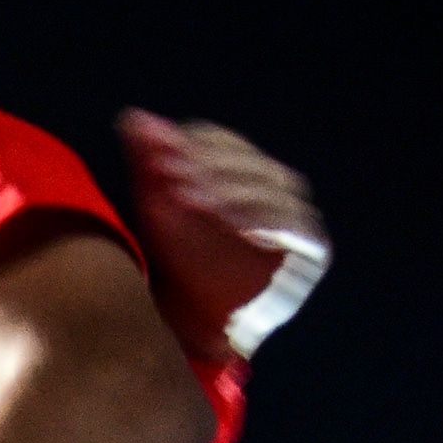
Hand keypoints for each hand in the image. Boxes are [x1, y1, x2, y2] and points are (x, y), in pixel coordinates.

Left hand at [119, 109, 328, 361]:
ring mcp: (297, 217)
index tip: (157, 155)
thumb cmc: (175, 264)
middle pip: (249, 163)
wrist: (195, 325)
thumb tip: (131, 117)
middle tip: (169, 173)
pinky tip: (233, 222)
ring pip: (273, 188)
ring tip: (188, 198)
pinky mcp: (311, 248)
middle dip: (207, 165)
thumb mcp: (156, 214)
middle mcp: (274, 188)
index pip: (223, 144)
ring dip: (231, 189)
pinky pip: (294, 227)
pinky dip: (265, 219)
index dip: (190, 146)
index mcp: (239, 173)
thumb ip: (148, 165)